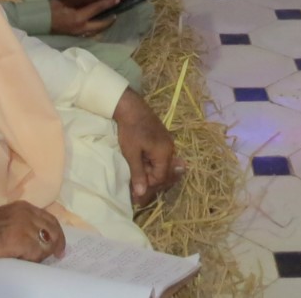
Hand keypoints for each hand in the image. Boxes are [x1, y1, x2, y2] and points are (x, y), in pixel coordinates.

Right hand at [0, 201, 64, 265]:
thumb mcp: (6, 220)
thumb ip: (22, 223)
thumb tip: (40, 238)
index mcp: (22, 207)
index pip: (49, 218)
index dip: (57, 233)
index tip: (60, 246)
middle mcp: (26, 213)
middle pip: (53, 229)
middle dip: (57, 244)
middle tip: (59, 255)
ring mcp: (24, 225)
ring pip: (46, 243)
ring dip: (42, 254)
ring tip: (33, 260)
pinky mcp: (20, 240)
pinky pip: (36, 253)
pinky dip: (33, 260)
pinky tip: (23, 261)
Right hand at [50, 0, 119, 36]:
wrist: (41, 21)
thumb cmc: (51, 8)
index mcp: (78, 17)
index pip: (96, 9)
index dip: (107, 3)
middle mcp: (81, 27)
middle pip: (100, 25)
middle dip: (109, 20)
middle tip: (117, 13)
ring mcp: (78, 33)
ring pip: (96, 31)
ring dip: (104, 25)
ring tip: (111, 18)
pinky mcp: (76, 35)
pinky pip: (89, 33)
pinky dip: (96, 28)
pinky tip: (98, 24)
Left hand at [112, 87, 183, 204]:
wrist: (130, 106)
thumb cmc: (130, 130)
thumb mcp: (132, 154)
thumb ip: (138, 174)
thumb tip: (141, 193)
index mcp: (165, 153)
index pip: (160, 177)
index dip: (148, 184)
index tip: (135, 187)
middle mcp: (170, 148)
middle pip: (163, 172)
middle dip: (150, 179)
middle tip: (135, 182)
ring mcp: (167, 142)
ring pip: (161, 164)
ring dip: (150, 170)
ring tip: (136, 170)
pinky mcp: (162, 138)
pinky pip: (160, 156)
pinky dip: (151, 162)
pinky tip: (141, 161)